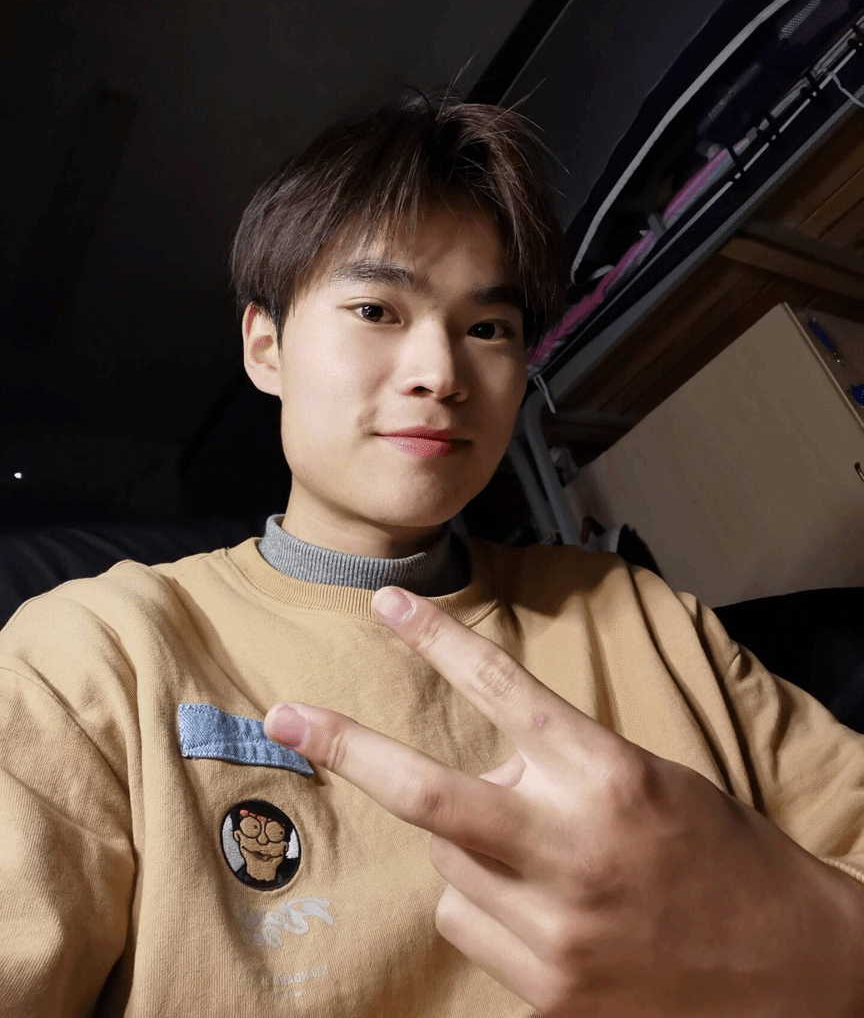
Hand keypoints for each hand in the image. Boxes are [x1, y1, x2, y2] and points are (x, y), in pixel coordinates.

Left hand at [265, 587, 859, 1016]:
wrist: (784, 965)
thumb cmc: (714, 849)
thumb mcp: (641, 777)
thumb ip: (552, 770)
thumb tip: (471, 770)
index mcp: (607, 775)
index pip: (505, 690)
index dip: (439, 640)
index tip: (388, 604)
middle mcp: (572, 849)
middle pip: (430, 794)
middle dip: (349, 749)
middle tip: (285, 717)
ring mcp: (555, 929)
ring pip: (445, 865)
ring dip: (467, 847)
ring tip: (540, 859)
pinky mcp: (545, 989)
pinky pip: (467, 924)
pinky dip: (485, 903)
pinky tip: (546, 911)